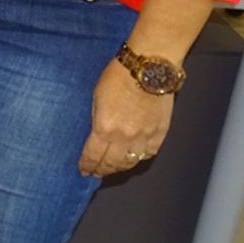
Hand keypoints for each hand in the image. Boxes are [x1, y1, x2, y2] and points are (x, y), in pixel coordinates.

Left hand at [77, 59, 173, 176]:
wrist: (148, 69)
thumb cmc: (117, 76)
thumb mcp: (96, 96)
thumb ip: (97, 118)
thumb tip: (97, 133)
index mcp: (104, 128)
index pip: (93, 155)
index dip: (87, 165)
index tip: (83, 170)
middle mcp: (124, 138)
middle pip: (112, 163)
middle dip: (102, 170)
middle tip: (96, 173)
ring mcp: (144, 138)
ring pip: (130, 162)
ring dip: (120, 168)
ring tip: (113, 169)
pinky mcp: (160, 134)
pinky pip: (149, 154)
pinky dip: (140, 158)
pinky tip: (133, 158)